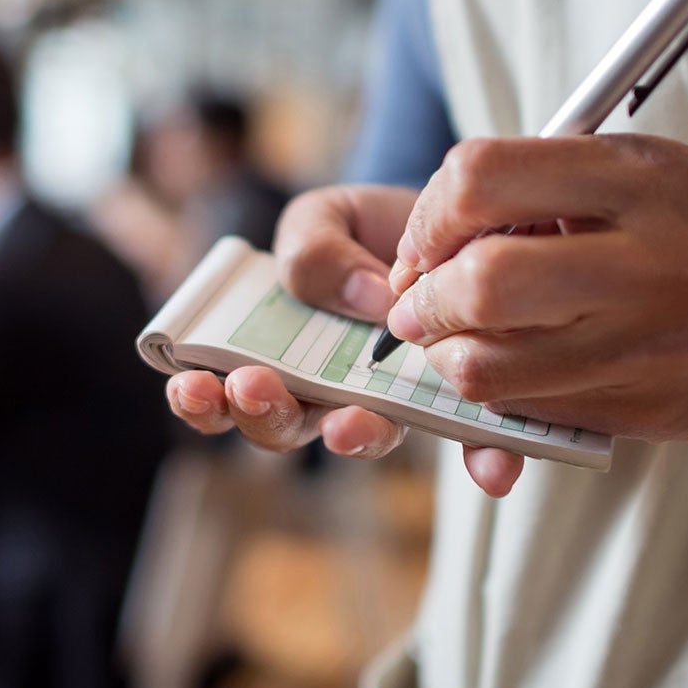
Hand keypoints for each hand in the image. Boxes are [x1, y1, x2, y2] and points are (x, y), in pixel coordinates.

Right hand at [162, 183, 532, 496]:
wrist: (447, 219)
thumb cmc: (365, 229)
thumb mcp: (325, 219)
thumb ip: (314, 252)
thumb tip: (366, 298)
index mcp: (273, 354)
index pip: (222, 392)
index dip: (200, 400)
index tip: (193, 386)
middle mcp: (323, 393)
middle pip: (280, 428)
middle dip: (261, 416)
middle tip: (253, 388)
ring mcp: (386, 402)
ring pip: (364, 438)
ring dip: (353, 438)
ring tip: (346, 424)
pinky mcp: (453, 404)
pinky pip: (466, 442)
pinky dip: (481, 458)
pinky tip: (494, 468)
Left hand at [384, 136, 687, 440]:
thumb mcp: (657, 170)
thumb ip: (556, 186)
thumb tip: (443, 226)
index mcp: (642, 176)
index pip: (481, 176)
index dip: (430, 213)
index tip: (429, 236)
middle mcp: (649, 258)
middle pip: (479, 281)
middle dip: (424, 296)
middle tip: (419, 300)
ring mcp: (651, 342)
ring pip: (490, 366)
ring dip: (447, 357)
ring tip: (454, 338)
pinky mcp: (649, 405)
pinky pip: (531, 406)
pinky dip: (495, 391)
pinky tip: (508, 367)